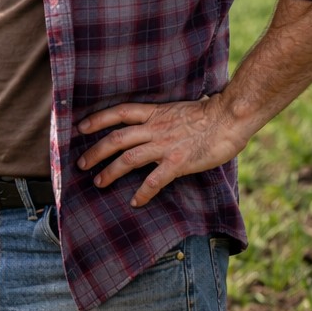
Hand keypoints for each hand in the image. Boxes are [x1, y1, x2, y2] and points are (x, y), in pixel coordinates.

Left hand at [75, 95, 248, 207]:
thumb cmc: (211, 112)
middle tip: (81, 164)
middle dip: (96, 151)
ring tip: (98, 182)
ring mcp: (165, 146)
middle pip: (116, 138)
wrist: (230, 117)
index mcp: (155, 113)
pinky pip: (154, 180)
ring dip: (111, 171)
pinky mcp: (178, 162)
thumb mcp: (179, 108)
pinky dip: (142, 192)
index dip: (98, 119)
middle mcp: (155, 128)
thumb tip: (155, 123)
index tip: (81, 127)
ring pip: (128, 158)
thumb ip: (164, 117)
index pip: (119, 112)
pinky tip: (135, 202)